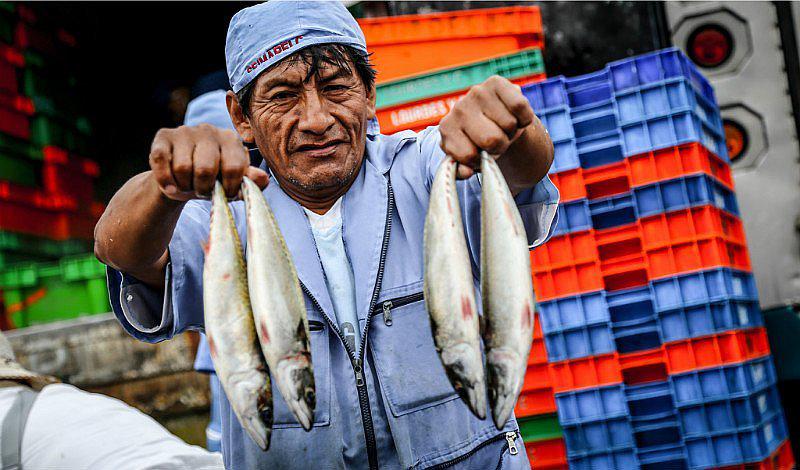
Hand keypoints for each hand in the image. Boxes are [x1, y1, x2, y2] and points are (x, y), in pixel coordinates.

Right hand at [149, 123, 268, 200]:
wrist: (181, 179)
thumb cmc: (213, 179)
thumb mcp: (233, 182)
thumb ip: (249, 181)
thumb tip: (263, 179)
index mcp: (231, 139)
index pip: (234, 168)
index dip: (230, 188)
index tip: (226, 194)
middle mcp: (209, 130)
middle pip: (206, 169)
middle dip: (204, 188)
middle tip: (204, 191)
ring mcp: (185, 131)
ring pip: (183, 168)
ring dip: (185, 186)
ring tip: (189, 185)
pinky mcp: (163, 136)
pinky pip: (161, 161)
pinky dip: (166, 181)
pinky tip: (171, 187)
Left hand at [439, 75, 535, 178]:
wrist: (494, 121)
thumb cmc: (479, 143)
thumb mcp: (468, 160)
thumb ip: (462, 170)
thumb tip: (466, 172)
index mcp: (447, 130)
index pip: (469, 156)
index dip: (480, 161)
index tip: (479, 153)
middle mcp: (458, 108)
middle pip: (492, 140)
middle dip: (499, 146)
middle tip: (495, 140)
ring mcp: (476, 93)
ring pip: (509, 125)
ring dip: (511, 131)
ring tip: (502, 127)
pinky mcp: (496, 82)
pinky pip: (520, 107)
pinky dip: (524, 117)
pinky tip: (513, 116)